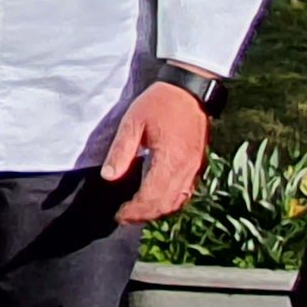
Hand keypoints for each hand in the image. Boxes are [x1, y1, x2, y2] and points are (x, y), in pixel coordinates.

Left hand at [100, 82, 211, 223]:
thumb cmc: (159, 103)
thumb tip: (108, 177)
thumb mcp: (133, 122)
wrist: (190, 89)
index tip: (118, 216)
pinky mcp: (198, 164)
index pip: (151, 197)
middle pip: (166, 204)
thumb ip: (121, 151)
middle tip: (125, 218)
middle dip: (144, 215)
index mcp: (169, 159)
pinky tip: (158, 200)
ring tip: (138, 212)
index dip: (134, 211)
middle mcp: (186, 168)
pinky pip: (186, 193)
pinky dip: (172, 202)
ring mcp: (195, 168)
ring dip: (158, 211)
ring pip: (178, 202)